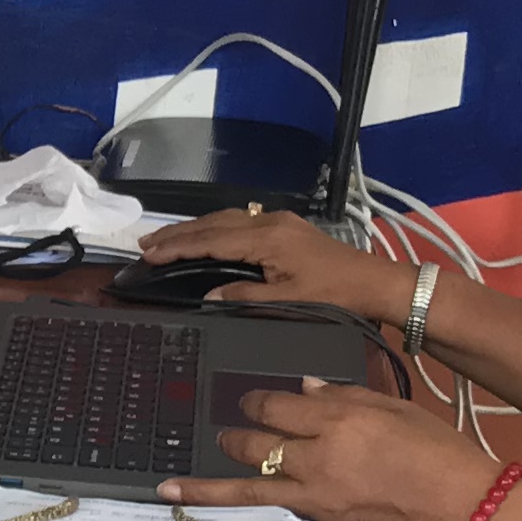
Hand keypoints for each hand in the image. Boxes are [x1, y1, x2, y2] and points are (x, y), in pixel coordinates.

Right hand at [136, 205, 406, 323]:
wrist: (375, 282)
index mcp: (266, 239)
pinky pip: (240, 221)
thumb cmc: (335, 294)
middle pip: (214, 223)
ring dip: (195, 228)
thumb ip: (245, 296)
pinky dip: (215, 228)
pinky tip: (206, 235)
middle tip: (146, 243)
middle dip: (178, 233)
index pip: (211, 241)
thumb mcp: (289, 301)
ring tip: (167, 238)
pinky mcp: (286, 226)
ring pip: (226, 219)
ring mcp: (279, 221)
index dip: (178, 247)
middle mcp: (269, 222)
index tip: (150, 254)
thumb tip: (208, 297)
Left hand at [162, 377, 492, 520]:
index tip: (249, 403)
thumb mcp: (394, 409)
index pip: (276, 407)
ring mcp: (318, 495)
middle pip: (256, 444)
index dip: (256, 404)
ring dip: (207, 487)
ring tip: (171, 486)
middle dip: (234, 437)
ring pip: (247, 489)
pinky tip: (215, 515)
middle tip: (221, 435)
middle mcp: (320, 456)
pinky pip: (273, 515)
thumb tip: (303, 388)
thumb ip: (344, 396)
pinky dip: (242, 515)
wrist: (465, 506)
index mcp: (339, 418)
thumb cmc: (438, 452)